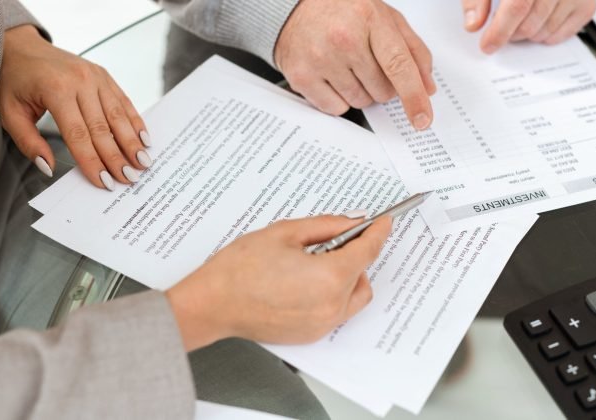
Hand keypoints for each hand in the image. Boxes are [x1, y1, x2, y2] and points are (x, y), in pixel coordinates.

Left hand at [0, 25, 151, 189]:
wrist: (22, 47)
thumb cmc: (16, 82)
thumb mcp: (10, 113)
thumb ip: (28, 143)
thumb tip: (49, 167)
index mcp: (56, 91)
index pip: (78, 135)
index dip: (93, 161)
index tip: (105, 182)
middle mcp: (80, 82)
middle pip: (103, 128)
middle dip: (117, 157)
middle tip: (129, 178)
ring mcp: (96, 77)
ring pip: (118, 116)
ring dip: (132, 142)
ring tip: (143, 163)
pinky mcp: (104, 76)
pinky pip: (123, 102)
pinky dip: (135, 122)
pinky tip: (144, 139)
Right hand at [166, 215, 391, 351]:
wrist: (213, 303)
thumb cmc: (240, 269)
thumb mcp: (285, 233)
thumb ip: (325, 226)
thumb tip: (350, 222)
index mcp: (329, 277)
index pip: (367, 250)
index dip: (377, 232)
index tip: (382, 222)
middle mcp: (331, 306)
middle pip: (362, 274)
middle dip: (354, 254)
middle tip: (331, 240)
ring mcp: (322, 324)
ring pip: (354, 296)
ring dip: (346, 277)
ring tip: (315, 263)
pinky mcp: (311, 335)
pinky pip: (336, 311)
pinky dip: (332, 294)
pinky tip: (304, 282)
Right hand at [275, 0, 436, 129]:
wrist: (294, 6)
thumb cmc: (343, 11)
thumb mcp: (385, 18)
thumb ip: (412, 50)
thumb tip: (426, 87)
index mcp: (369, 19)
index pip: (398, 65)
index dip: (413, 96)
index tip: (422, 119)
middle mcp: (343, 39)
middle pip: (381, 91)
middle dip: (381, 85)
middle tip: (367, 64)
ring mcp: (320, 58)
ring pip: (360, 102)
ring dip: (360, 92)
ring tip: (347, 66)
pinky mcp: (301, 76)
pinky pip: (335, 108)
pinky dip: (338, 98)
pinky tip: (331, 76)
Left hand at [462, 0, 595, 52]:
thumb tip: (473, 23)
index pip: (518, 5)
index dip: (500, 29)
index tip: (488, 44)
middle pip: (531, 22)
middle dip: (511, 34)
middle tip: (501, 29)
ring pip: (546, 31)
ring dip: (527, 34)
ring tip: (520, 20)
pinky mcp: (588, 3)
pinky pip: (564, 33)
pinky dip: (547, 35)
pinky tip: (539, 20)